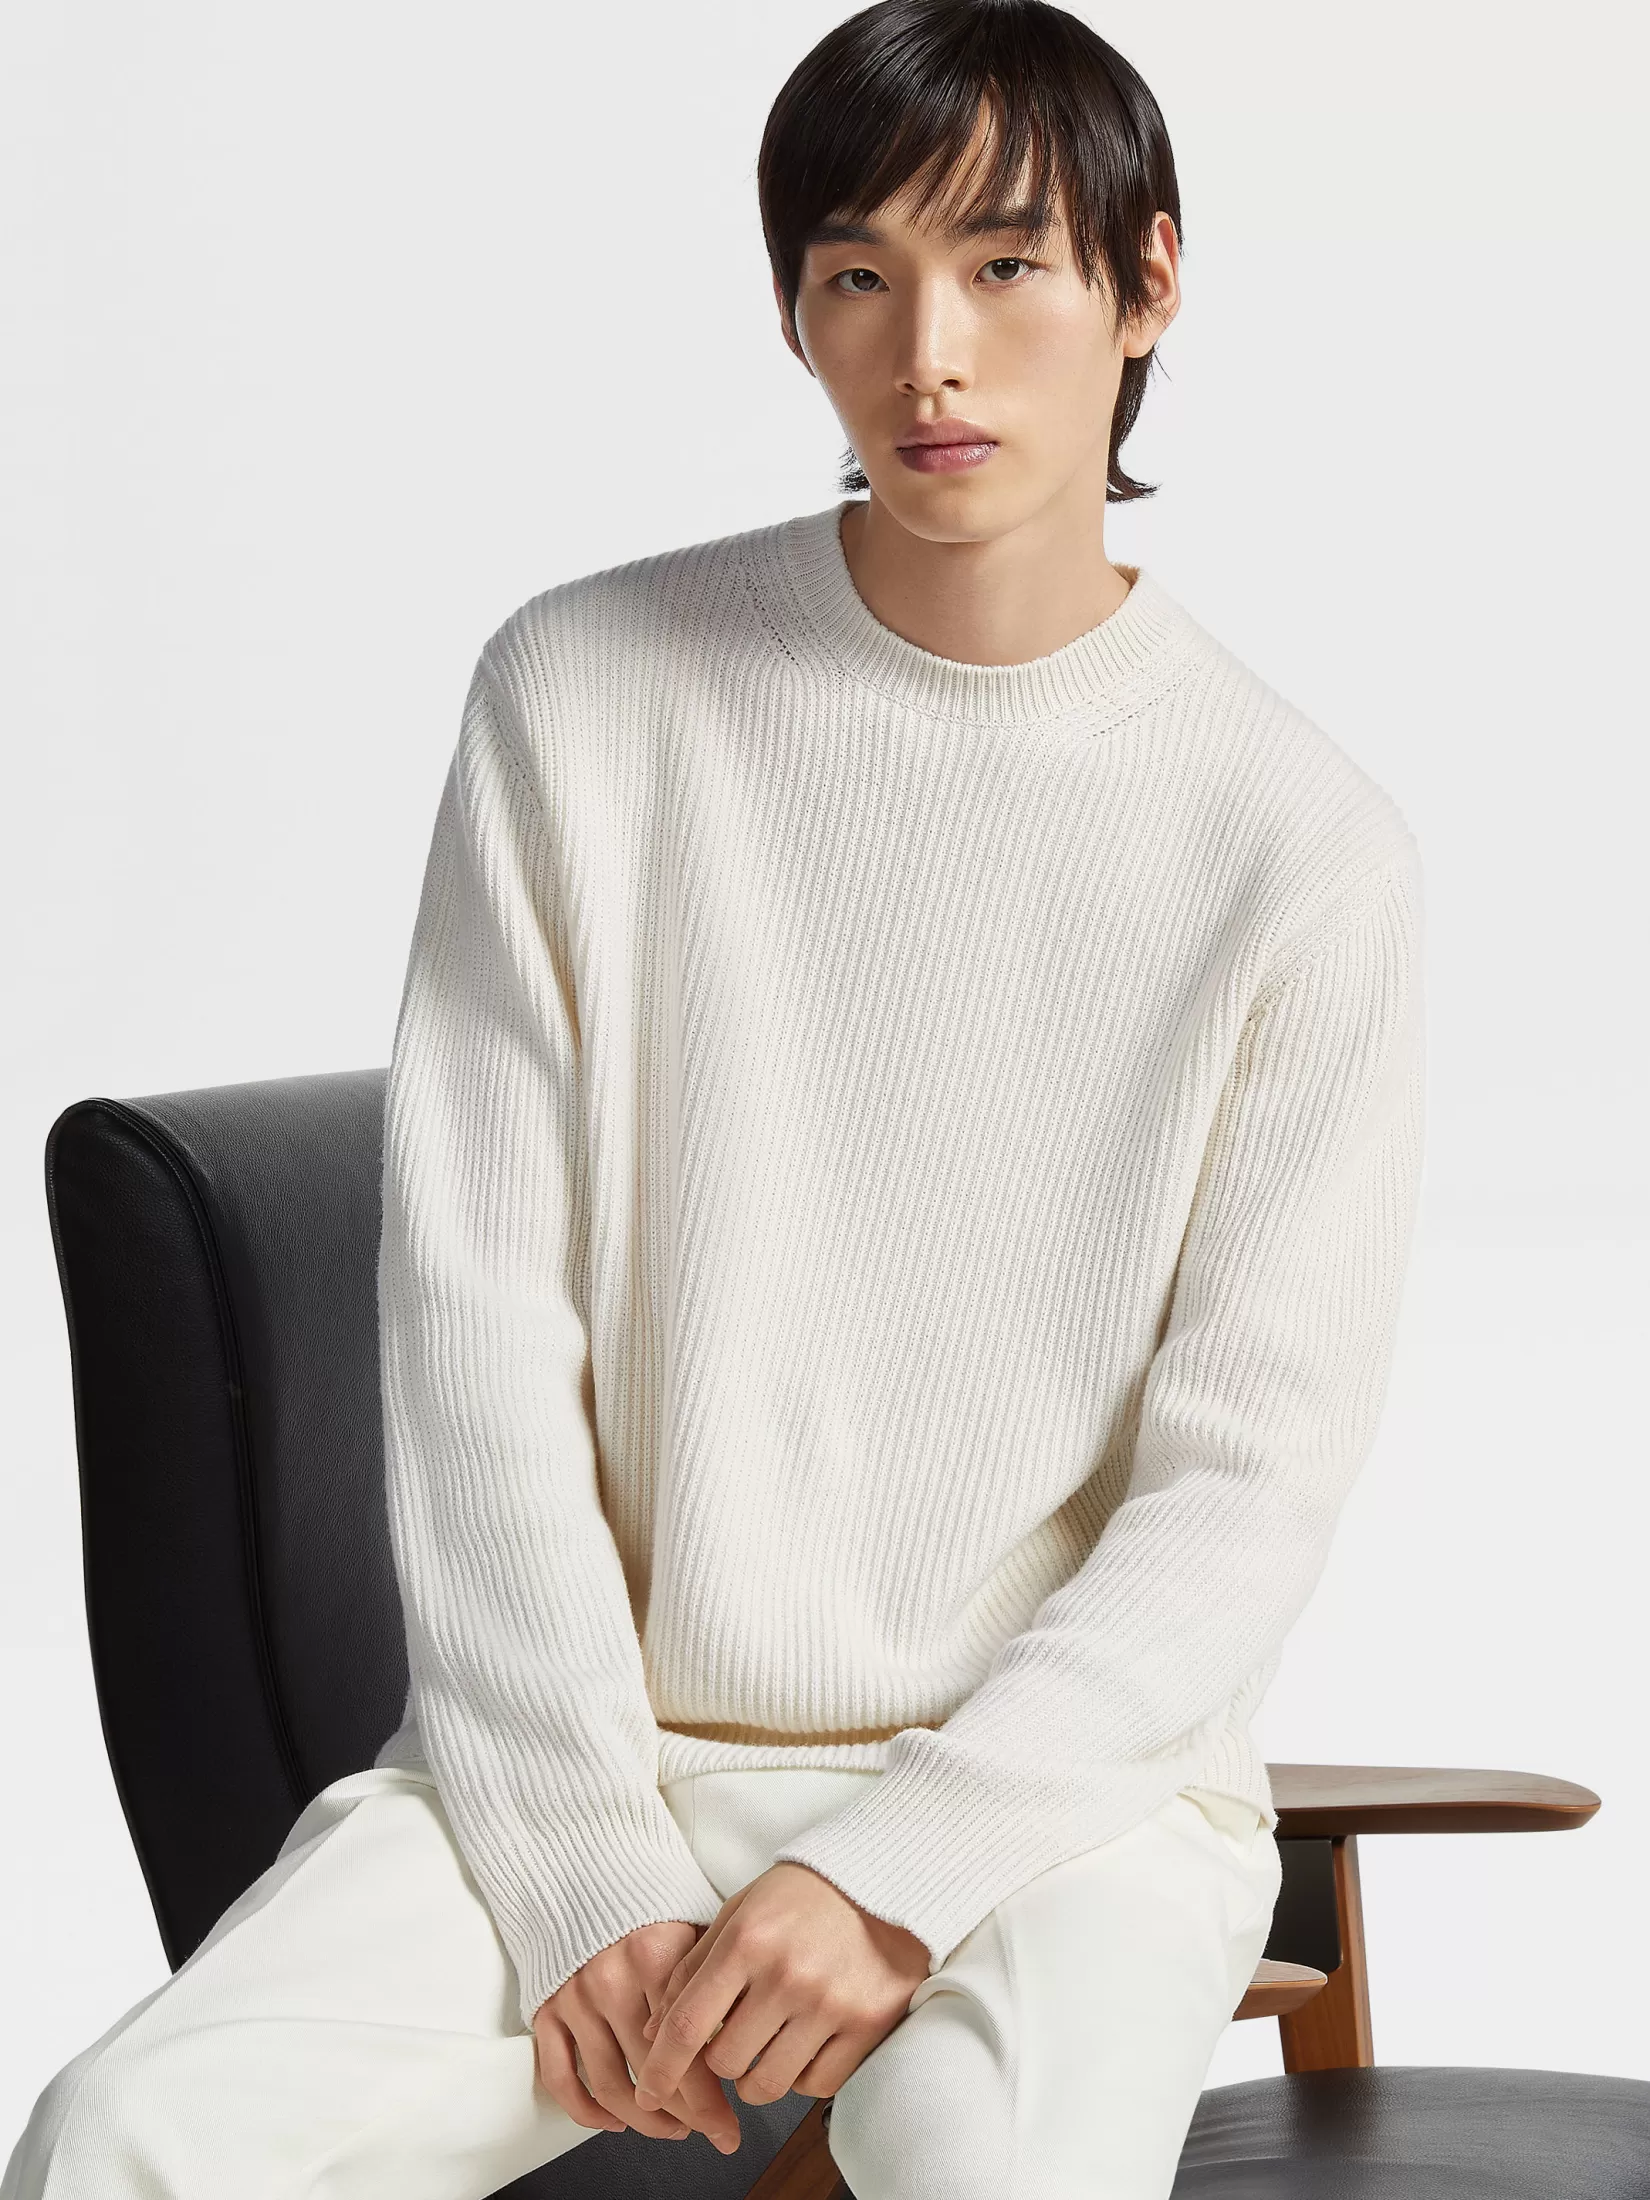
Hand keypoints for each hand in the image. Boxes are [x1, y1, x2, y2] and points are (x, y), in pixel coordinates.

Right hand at [532, 1921, 743, 2153]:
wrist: (587, 1876)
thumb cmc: (651, 1907)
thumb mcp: (694, 1928)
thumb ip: (711, 1983)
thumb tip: (739, 2047)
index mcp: (653, 1957)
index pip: (687, 2049)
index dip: (710, 2101)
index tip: (729, 2128)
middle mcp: (610, 1981)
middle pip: (652, 2074)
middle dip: (686, 2115)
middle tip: (709, 2131)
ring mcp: (575, 2000)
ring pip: (610, 2088)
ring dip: (644, 2121)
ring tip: (672, 2127)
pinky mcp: (546, 2011)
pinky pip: (561, 2080)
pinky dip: (587, 2112)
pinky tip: (614, 2121)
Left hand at [632, 1863, 929, 2123]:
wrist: (883, 1878)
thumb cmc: (803, 1894)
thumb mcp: (740, 1912)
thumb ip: (694, 1967)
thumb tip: (654, 2029)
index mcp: (748, 1941)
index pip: (688, 2024)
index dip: (661, 2068)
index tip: (648, 2092)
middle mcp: (787, 1976)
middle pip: (725, 2063)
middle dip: (719, 2059)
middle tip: (736, 2033)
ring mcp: (831, 2004)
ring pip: (768, 2085)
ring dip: (757, 2075)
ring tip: (769, 2042)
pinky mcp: (868, 2025)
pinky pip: (816, 2085)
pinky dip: (803, 2075)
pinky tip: (806, 2043)